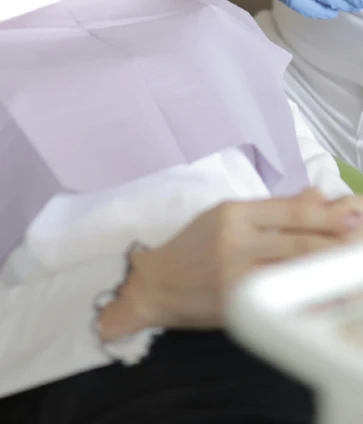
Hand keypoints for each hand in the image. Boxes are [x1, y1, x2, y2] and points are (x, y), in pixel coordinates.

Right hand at [101, 190, 361, 338]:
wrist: (156, 283)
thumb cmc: (193, 248)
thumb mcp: (226, 218)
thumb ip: (273, 210)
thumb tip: (317, 196)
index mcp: (232, 212)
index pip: (288, 211)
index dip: (325, 216)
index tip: (352, 217)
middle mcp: (234, 239)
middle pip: (298, 241)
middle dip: (336, 244)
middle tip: (359, 243)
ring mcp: (236, 272)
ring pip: (294, 270)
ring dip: (329, 271)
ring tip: (352, 270)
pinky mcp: (236, 302)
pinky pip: (282, 299)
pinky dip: (309, 299)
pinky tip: (328, 297)